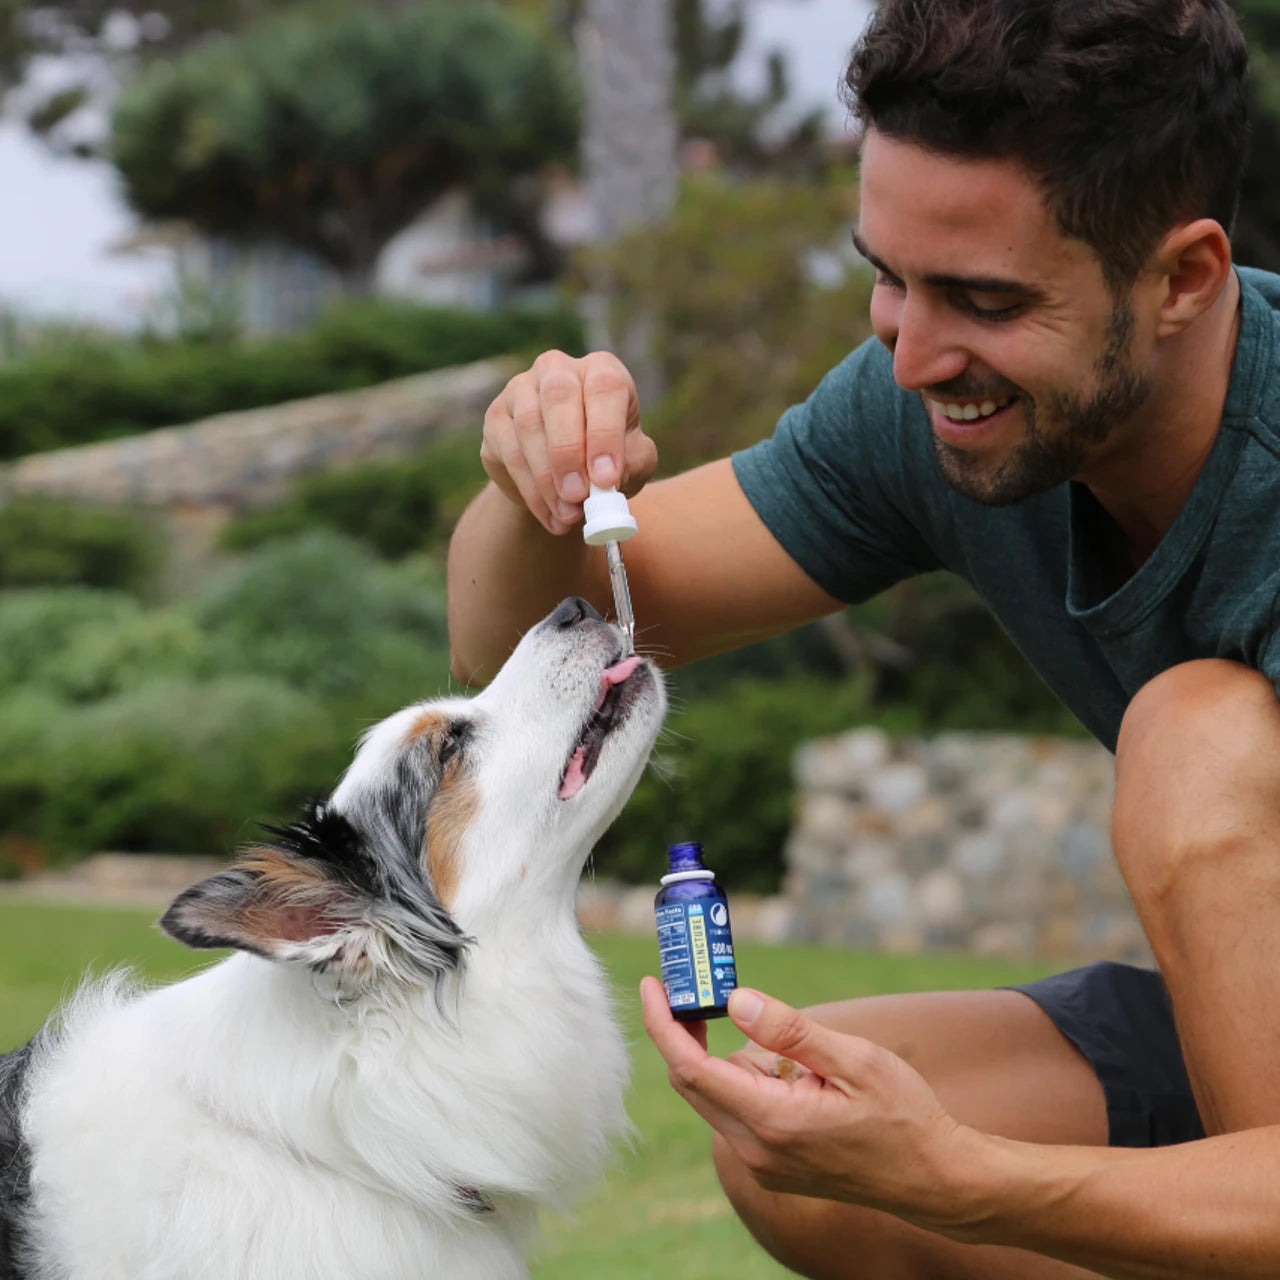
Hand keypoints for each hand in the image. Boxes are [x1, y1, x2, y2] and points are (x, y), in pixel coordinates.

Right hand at [481, 350, 657, 535]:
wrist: (566, 478)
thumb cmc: (607, 460)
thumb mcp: (633, 461)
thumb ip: (631, 463)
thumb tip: (608, 478)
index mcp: (601, 370)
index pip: (605, 388)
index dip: (605, 433)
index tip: (606, 478)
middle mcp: (558, 370)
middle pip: (559, 397)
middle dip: (568, 452)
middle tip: (578, 495)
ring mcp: (520, 389)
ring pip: (528, 427)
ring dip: (548, 479)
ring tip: (569, 515)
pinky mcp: (496, 417)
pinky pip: (510, 453)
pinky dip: (532, 492)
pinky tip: (551, 516)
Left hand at [639, 977, 985, 1232]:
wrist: (933, 1178)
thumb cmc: (903, 1115)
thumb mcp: (853, 1060)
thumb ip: (791, 1032)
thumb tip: (734, 1000)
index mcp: (771, 1120)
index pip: (691, 1068)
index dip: (663, 1023)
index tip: (653, 985)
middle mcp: (755, 1149)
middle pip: (693, 1081)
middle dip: (686, 1030)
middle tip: (698, 985)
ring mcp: (762, 1163)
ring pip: (717, 1095)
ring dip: (728, 1056)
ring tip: (787, 1042)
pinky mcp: (772, 1164)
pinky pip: (739, 1111)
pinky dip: (747, 1079)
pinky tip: (794, 1071)